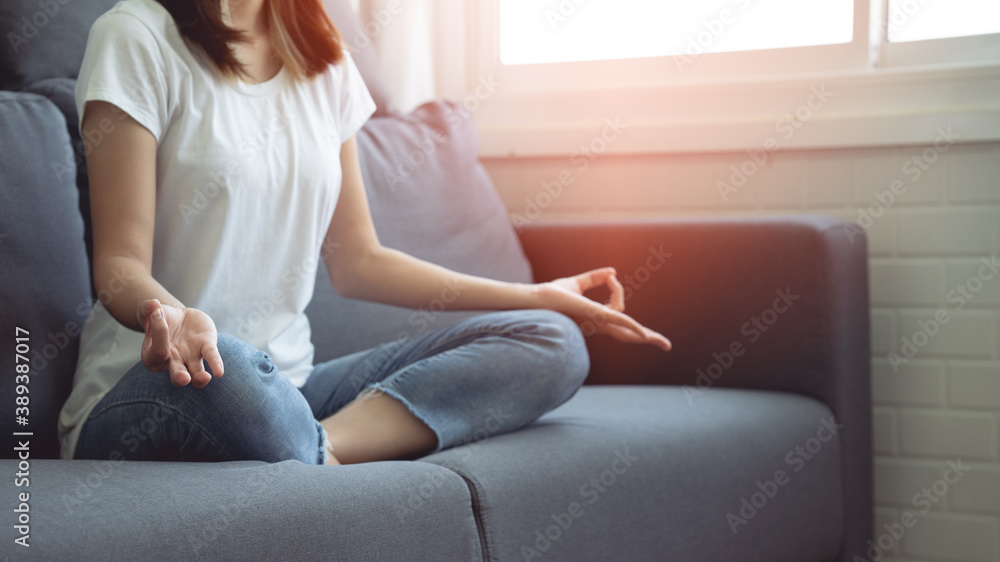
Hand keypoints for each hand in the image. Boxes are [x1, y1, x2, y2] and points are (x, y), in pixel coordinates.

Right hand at [136, 299, 224, 387]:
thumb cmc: (159, 318)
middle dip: (179, 377)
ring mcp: (190, 358)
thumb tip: (152, 304)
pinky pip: (210, 356)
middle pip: (176, 374)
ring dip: (199, 378)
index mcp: (153, 356)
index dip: (158, 333)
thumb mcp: (149, 311)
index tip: (157, 313)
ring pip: (195, 373)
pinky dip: (215, 363)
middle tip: (183, 378)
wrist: (178, 318)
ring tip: (204, 378)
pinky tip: (219, 372)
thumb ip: (147, 308)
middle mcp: (172, 362)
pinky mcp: (205, 348)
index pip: (157, 351)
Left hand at [540, 267, 671, 351]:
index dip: (617, 289)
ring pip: (627, 331)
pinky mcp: (595, 315)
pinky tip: (646, 336)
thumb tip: (612, 272)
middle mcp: (598, 324)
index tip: (610, 276)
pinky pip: (619, 320)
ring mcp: (598, 321)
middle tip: (665, 345)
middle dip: (647, 338)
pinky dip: (633, 327)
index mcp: (595, 319)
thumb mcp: (577, 283)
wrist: (537, 299)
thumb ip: (594, 278)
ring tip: (662, 343)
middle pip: (627, 334)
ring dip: (646, 336)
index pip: (617, 308)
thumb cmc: (551, 295)